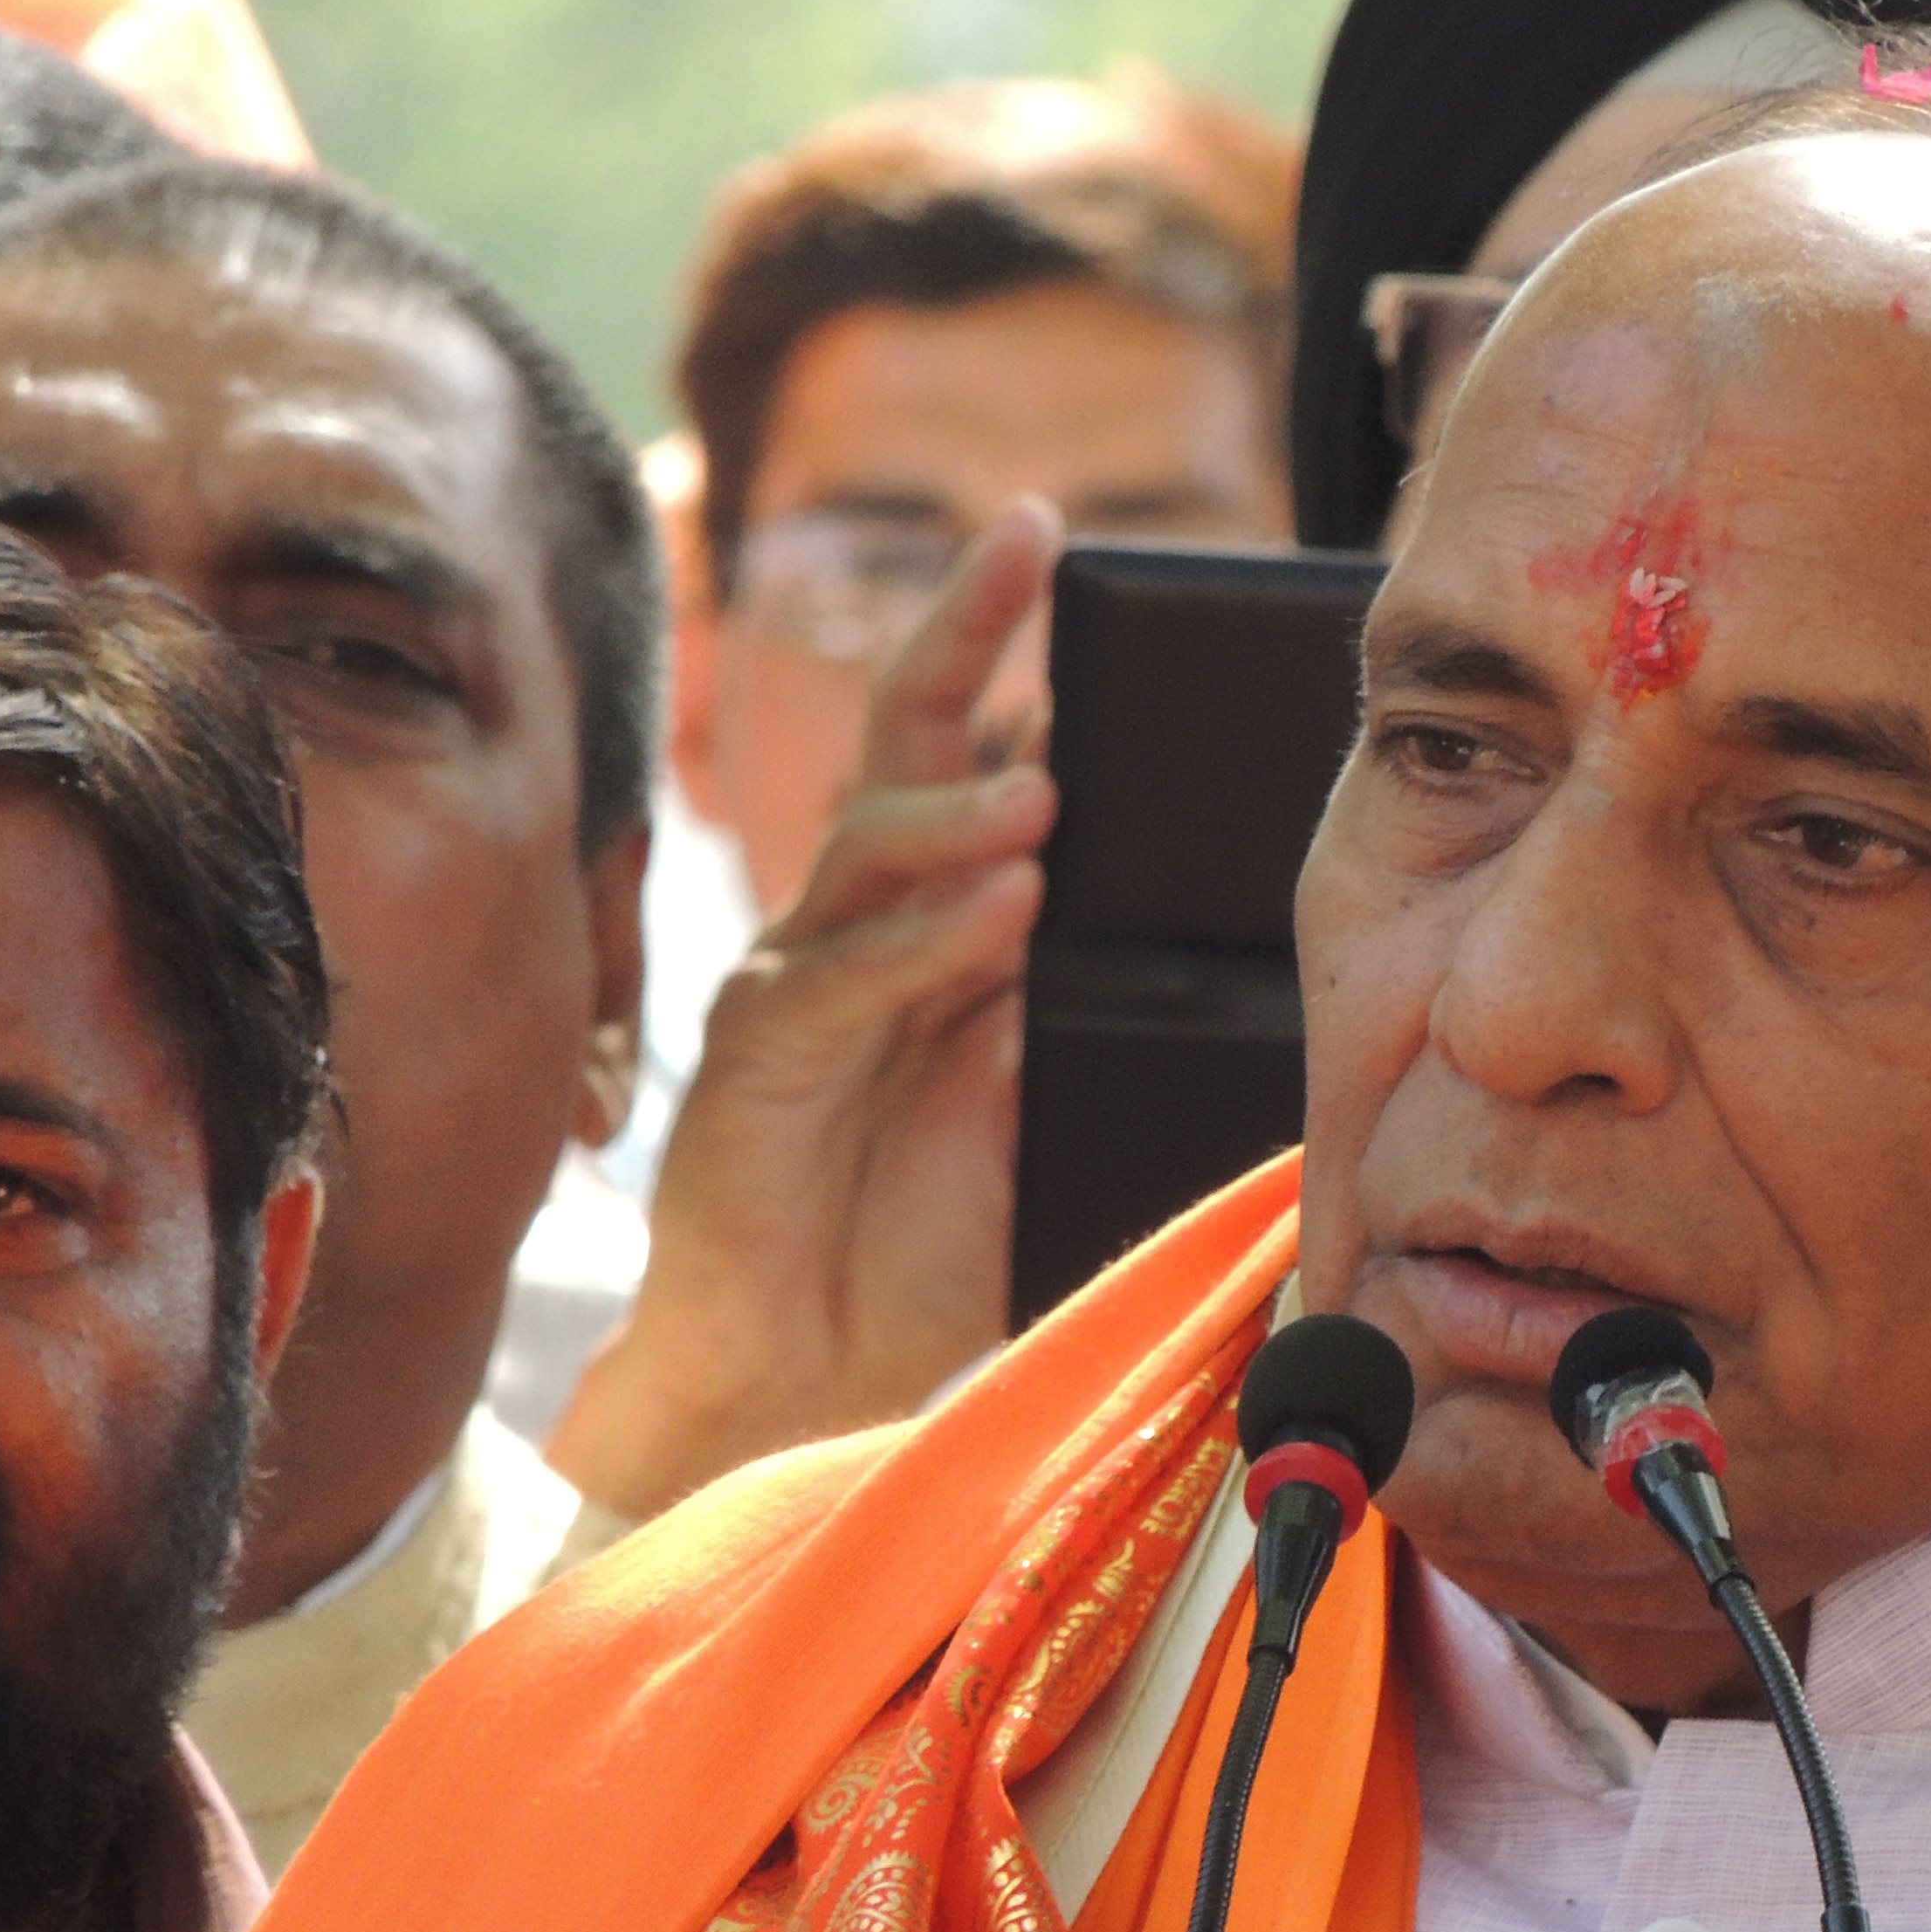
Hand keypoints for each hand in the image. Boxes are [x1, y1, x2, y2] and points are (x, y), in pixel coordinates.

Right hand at [548, 501, 1062, 1522]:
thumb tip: (1174, 916)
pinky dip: (925, 942)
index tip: (1072, 553)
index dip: (1008, 653)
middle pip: (901, 744)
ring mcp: (801, 987)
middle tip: (1029, 544)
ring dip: (958, 812)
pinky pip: (846, 979)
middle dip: (960, 631)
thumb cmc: (926, 1254)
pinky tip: (999, 910)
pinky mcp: (756, 1063)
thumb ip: (1084, 1009)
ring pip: (870, 850)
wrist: (804, 1386)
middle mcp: (861, 931)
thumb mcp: (1045, 1109)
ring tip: (1045, 794)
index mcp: (933, 928)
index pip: (970, 753)